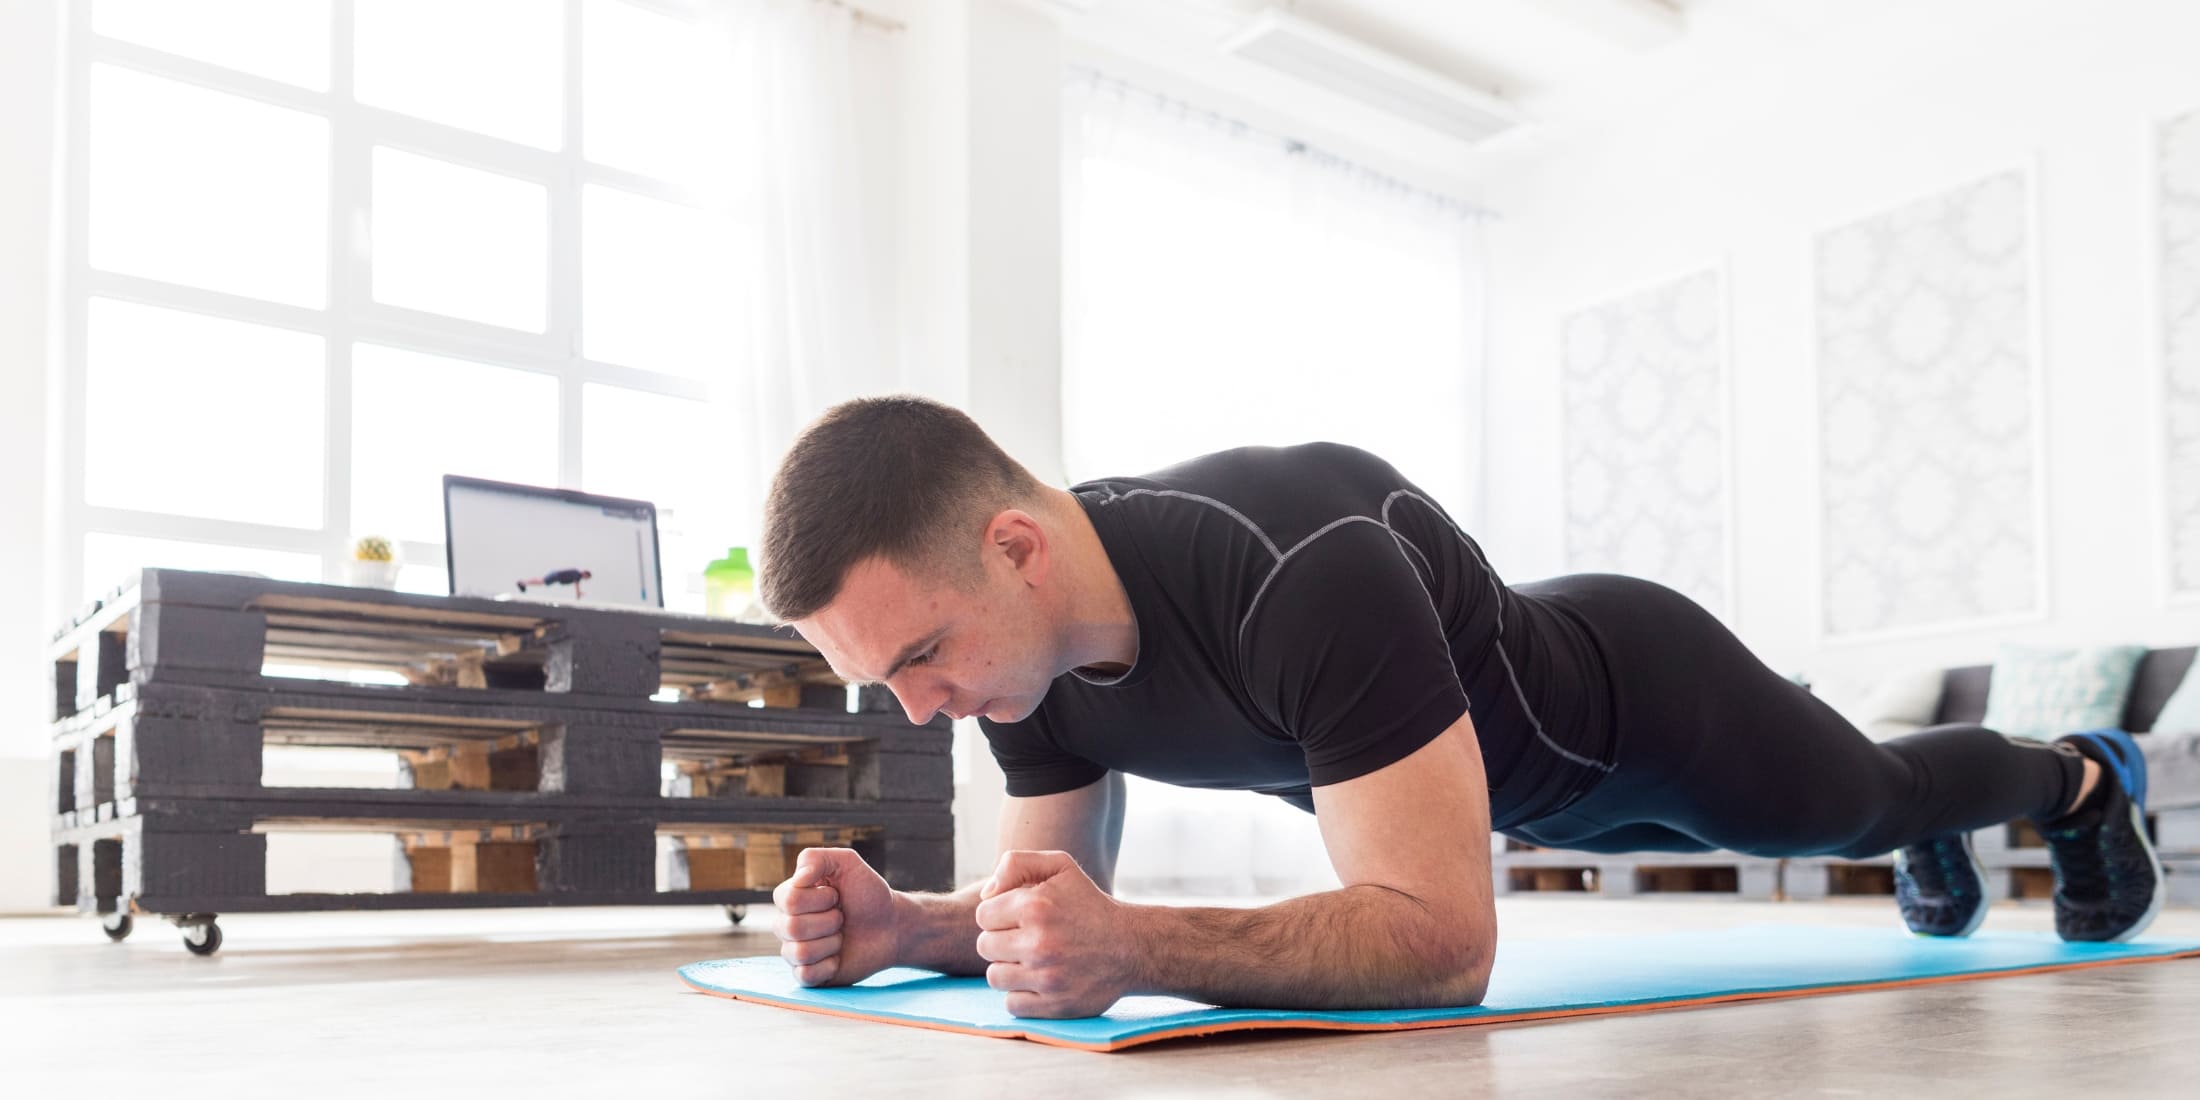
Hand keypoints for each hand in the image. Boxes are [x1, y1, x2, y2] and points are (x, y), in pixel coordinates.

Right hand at [772, 847, 899, 986]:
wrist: (892, 926)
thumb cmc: (869, 894)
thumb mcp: (847, 863)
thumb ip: (816, 858)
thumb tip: (798, 878)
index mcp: (791, 897)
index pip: (787, 900)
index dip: (819, 898)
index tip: (837, 895)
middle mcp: (788, 924)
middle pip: (791, 927)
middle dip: (829, 920)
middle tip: (843, 917)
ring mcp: (796, 950)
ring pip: (799, 952)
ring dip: (831, 942)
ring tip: (842, 936)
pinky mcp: (808, 974)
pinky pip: (805, 975)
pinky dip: (828, 966)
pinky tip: (838, 958)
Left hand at [974, 850, 1138, 1017]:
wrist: (1131, 947)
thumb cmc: (1089, 904)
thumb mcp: (1060, 866)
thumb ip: (1015, 864)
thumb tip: (986, 894)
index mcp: (1034, 906)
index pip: (983, 915)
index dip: (999, 915)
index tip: (1018, 919)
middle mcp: (1038, 943)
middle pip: (985, 946)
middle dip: (1002, 941)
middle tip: (1025, 940)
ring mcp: (1046, 977)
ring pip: (995, 977)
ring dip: (1009, 969)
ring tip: (1031, 961)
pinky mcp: (1054, 1005)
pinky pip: (1012, 1004)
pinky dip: (1022, 996)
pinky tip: (1039, 982)